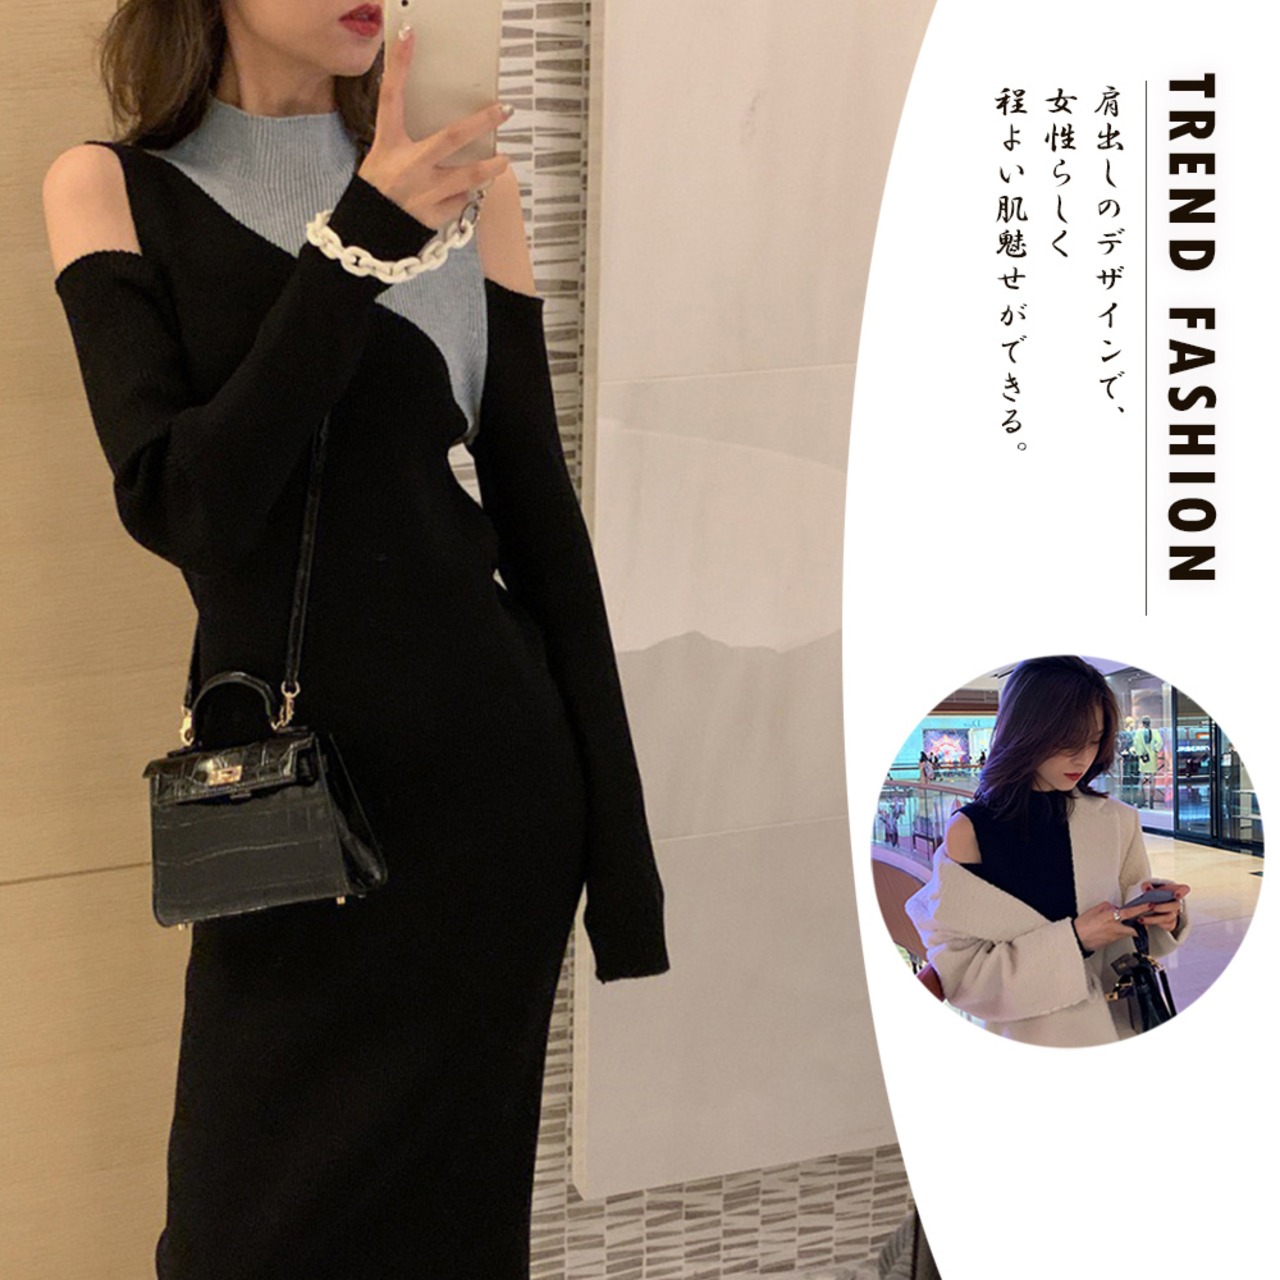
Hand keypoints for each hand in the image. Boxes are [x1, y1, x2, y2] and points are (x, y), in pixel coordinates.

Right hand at [357, 26, 511, 229]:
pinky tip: (462, 196)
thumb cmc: (378, 192)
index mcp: (388, 145)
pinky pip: (461, 201)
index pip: (391, 97)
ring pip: (470, 175)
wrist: (369, 236)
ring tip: (504, 161)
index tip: (410, 36)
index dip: (400, 65)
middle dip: (482, 122)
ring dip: (491, 168)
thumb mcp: (381, 159)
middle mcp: (409, 166)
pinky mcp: (436, 215)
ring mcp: (425, 192)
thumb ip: (409, 143)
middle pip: (452, 137)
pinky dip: (465, 197)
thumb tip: (449, 134)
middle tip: (504, 110)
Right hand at [1073, 900, 1150, 951]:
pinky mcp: (1112, 942)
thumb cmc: (1082, 925)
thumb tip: (1114, 908)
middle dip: (1138, 926)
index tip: (1149, 905)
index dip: (1142, 908)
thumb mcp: (1094, 910)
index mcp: (1111, 917)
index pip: (1131, 912)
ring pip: (1127, 933)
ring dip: (1127, 929)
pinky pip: (1119, 936)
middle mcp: (1116, 928)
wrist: (1077, 938)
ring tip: (1119, 925)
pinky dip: (1118, 932)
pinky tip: (1110, 930)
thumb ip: (1106, 907)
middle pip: (1134, 929)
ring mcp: (1115, 937)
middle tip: (1139, 921)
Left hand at [1137, 879, 1189, 932]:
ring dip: (1154, 918)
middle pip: (1175, 905)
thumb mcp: (1148, 887)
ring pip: (1168, 917)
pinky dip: (1154, 923)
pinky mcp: (1170, 923)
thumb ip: (1147, 886)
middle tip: (1151, 906)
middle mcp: (1176, 902)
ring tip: (1141, 918)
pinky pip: (1166, 925)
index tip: (1177, 894)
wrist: (1149, 905)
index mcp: (1174, 890)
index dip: (1182, 892)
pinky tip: (1143, 921)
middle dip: (1163, 907)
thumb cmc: (1151, 893)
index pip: (1184, 889)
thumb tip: (1147, 888)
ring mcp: (1174, 913)